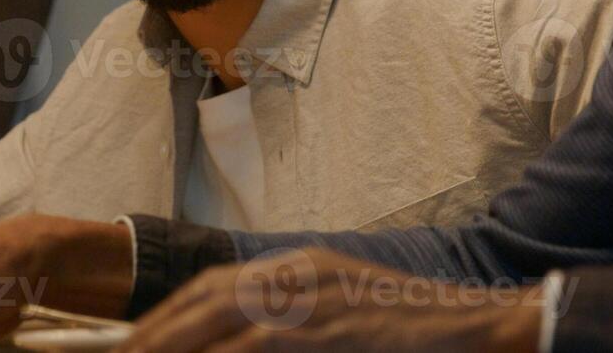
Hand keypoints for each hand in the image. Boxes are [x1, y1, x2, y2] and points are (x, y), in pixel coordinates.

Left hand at [119, 248, 543, 351]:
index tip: (130, 348)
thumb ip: (289, 324)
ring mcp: (312, 302)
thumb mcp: (340, 312)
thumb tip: (231, 342)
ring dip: (174, 348)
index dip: (164, 320)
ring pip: (219, 326)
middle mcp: (297, 276)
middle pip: (203, 303)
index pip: (210, 288)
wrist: (481, 326)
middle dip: (153, 337)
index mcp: (296, 268)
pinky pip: (258, 349)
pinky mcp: (328, 330)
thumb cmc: (409, 332)